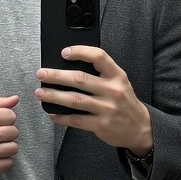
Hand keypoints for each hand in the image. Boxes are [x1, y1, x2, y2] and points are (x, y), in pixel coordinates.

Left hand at [35, 47, 152, 152]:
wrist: (141, 128)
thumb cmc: (124, 102)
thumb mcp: (119, 83)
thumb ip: (101, 74)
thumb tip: (70, 67)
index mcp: (117, 76)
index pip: (98, 57)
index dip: (80, 52)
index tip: (64, 52)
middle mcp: (113, 91)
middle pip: (80, 79)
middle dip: (56, 76)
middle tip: (41, 74)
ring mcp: (107, 109)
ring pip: (74, 100)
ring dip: (54, 96)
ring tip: (40, 93)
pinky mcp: (101, 125)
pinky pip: (76, 120)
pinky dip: (62, 117)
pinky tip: (52, 114)